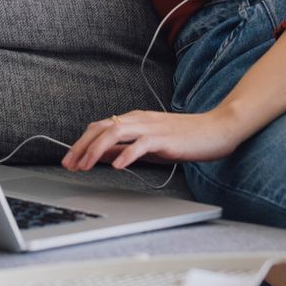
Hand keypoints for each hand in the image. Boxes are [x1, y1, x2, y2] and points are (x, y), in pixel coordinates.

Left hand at [60, 108, 244, 172]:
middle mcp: (139, 119)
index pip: (100, 127)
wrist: (215, 129)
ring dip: (97, 149)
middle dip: (82, 147)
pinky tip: (118, 166)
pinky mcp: (164, 138)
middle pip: (102, 128)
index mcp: (134, 119)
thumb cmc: (184, 137)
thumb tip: (103, 154)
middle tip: (69, 165)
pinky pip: (141, 144)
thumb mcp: (149, 142)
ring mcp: (151, 127)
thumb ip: (126, 146)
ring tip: (86, 166)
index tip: (69, 160)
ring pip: (115, 132)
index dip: (81, 143)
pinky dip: (127, 154)